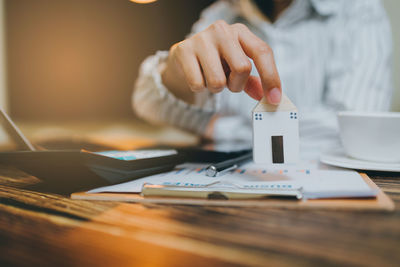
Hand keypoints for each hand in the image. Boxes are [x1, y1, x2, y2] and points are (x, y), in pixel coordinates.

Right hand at [161, 20, 281, 104]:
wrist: (184, 58)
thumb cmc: (216, 62)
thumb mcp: (236, 68)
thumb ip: (253, 81)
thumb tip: (269, 97)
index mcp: (241, 32)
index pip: (262, 52)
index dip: (271, 78)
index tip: (273, 99)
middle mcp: (222, 30)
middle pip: (242, 68)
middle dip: (237, 85)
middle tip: (229, 84)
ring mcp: (201, 39)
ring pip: (218, 81)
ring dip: (216, 88)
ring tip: (210, 77)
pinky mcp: (183, 50)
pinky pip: (198, 84)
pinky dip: (199, 88)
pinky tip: (197, 76)